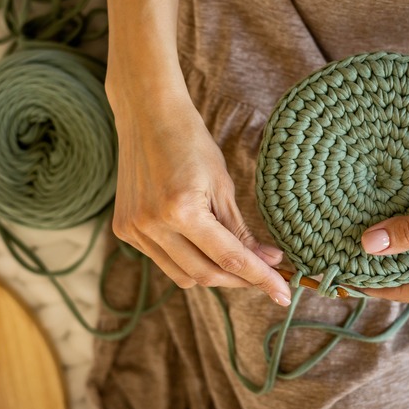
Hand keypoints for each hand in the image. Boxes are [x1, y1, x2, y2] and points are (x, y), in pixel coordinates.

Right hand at [108, 92, 291, 305]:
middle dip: (239, 280)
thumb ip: (241, 231)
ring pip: (183, 276)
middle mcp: (153, 226)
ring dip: (212, 273)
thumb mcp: (223, 185)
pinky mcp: (124, 230)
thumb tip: (268, 263)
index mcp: (181, 210)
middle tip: (264, 274)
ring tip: (233, 259)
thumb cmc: (190, 142)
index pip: (230, 259)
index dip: (261, 278)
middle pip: (205, 275)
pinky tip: (198, 242)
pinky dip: (186, 259)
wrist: (147, 115)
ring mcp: (134, 230)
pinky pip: (163, 261)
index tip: (284, 294)